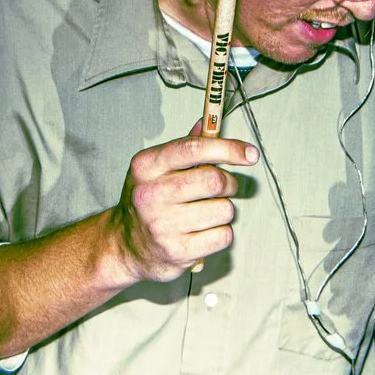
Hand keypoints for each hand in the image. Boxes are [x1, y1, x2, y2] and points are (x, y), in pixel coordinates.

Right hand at [105, 120, 256, 283]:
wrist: (125, 247)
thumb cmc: (146, 203)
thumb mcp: (155, 170)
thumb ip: (184, 148)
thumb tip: (207, 123)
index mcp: (146, 167)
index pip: (194, 149)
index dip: (228, 148)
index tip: (249, 154)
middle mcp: (151, 194)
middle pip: (214, 180)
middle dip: (229, 184)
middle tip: (223, 188)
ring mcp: (163, 225)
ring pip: (224, 210)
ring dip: (224, 210)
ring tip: (206, 213)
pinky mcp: (177, 251)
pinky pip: (223, 235)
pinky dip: (221, 233)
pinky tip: (203, 232)